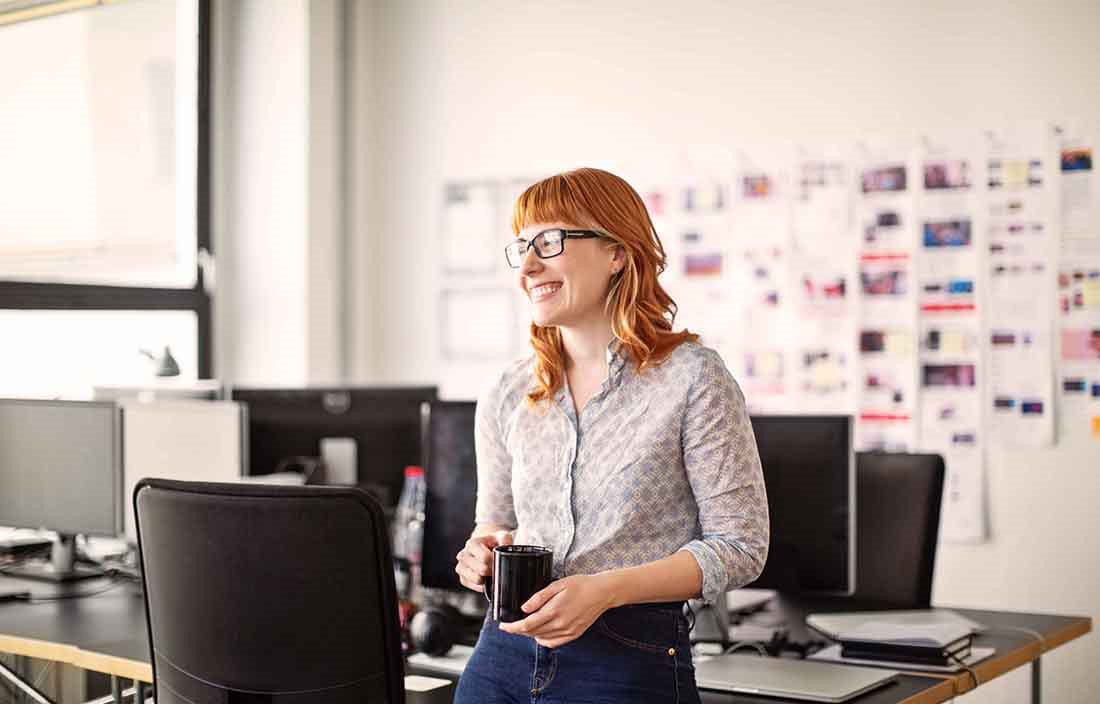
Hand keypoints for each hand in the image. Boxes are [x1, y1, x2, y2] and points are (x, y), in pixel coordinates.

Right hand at [454, 530, 511, 592]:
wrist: (484, 548)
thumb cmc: (493, 542)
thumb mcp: (500, 536)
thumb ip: (505, 538)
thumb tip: (506, 545)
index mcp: (471, 544)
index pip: (484, 557)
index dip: (495, 561)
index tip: (499, 560)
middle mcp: (463, 556)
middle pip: (482, 570)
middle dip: (492, 570)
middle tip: (496, 567)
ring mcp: (461, 568)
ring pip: (477, 580)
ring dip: (487, 578)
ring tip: (491, 571)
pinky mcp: (463, 579)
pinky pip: (475, 587)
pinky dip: (483, 585)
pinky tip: (486, 577)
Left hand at [498, 574, 616, 647]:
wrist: (602, 593)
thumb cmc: (580, 585)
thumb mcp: (557, 584)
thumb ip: (539, 597)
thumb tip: (524, 609)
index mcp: (554, 611)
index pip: (527, 625)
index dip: (512, 628)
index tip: (503, 626)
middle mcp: (560, 625)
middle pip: (532, 633)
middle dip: (519, 630)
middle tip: (511, 624)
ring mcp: (568, 632)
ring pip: (541, 639)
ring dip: (530, 634)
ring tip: (525, 624)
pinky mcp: (573, 635)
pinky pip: (553, 643)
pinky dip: (543, 640)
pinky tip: (541, 632)